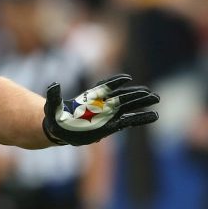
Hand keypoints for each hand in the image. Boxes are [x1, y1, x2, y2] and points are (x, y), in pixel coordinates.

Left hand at [42, 74, 158, 145]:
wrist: (58, 129)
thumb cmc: (54, 117)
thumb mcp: (52, 106)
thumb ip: (54, 96)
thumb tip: (53, 85)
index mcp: (90, 98)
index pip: (104, 88)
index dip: (114, 82)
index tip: (125, 79)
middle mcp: (101, 105)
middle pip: (122, 97)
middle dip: (136, 95)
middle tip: (152, 93)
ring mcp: (108, 115)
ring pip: (128, 107)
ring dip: (141, 103)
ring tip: (156, 99)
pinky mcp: (110, 126)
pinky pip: (128, 121)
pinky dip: (141, 119)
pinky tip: (154, 116)